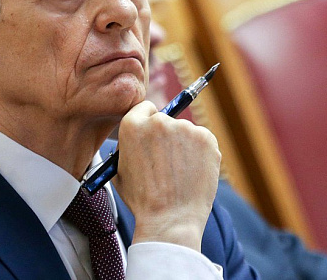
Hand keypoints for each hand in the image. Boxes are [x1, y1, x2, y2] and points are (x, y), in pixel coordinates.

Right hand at [112, 101, 220, 251]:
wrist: (170, 219)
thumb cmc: (143, 201)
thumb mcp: (120, 170)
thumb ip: (129, 147)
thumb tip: (142, 137)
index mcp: (133, 125)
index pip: (144, 108)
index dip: (148, 124)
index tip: (154, 136)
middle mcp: (159, 121)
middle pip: (165, 120)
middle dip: (167, 137)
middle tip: (168, 161)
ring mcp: (185, 128)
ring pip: (185, 132)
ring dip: (184, 146)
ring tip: (180, 174)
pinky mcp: (206, 137)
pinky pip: (202, 140)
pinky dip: (200, 153)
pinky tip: (193, 173)